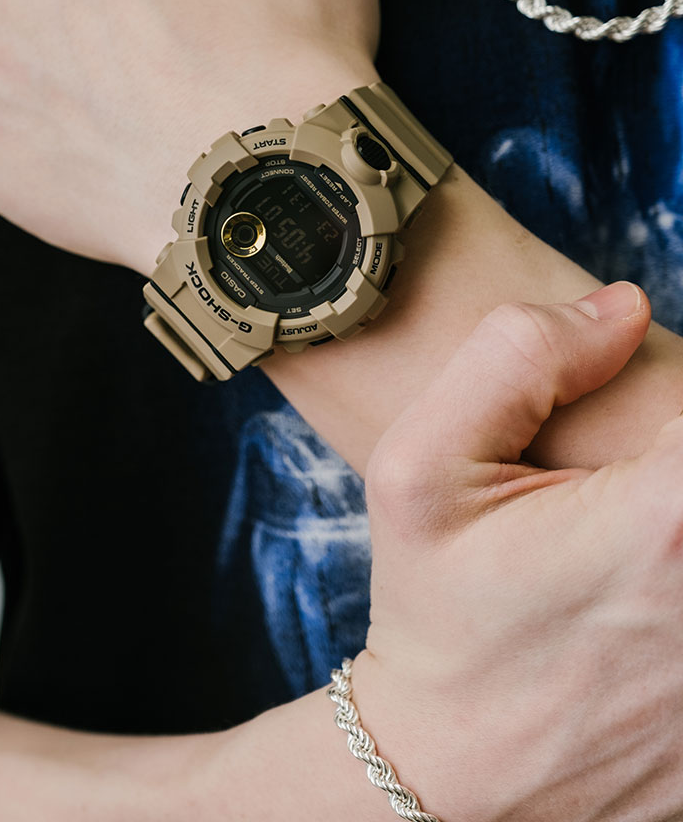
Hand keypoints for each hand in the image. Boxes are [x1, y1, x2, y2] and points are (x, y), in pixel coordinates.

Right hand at [351, 280, 682, 820]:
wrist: (450, 769)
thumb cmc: (435, 610)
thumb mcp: (419, 468)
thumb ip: (517, 355)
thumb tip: (623, 306)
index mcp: (666, 521)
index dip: (677, 394)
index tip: (643, 425)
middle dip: (674, 455)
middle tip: (634, 469)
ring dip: (682, 521)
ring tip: (632, 538)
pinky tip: (639, 592)